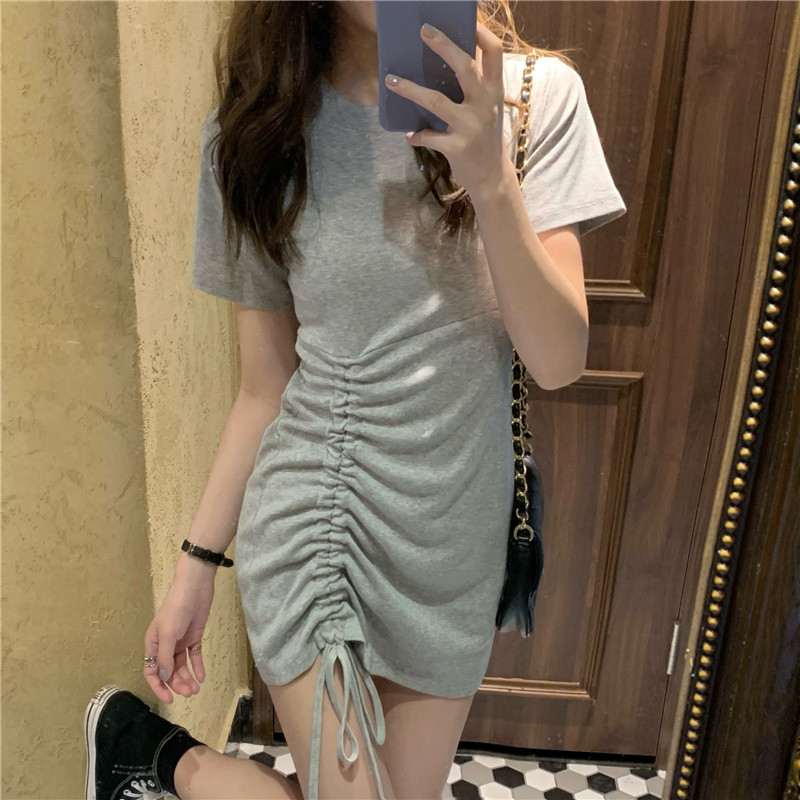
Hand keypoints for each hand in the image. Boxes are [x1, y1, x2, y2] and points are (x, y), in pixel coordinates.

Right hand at [143, 555, 215, 702]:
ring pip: (182, 666)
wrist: (195, 588)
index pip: (151, 671)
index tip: (170, 699)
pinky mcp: (194, 636)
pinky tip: (202, 676)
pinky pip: (194, 655)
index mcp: (153, 644)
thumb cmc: (176, 609)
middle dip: (178, 684)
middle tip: (190, 693)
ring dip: (188, 678)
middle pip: (169, 671)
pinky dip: (198, 666)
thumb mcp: (168, 633)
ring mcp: (180, 641)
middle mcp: (165, 645)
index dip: (159, 687)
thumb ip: (165, 657)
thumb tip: (164, 678)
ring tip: (197, 688)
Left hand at [384, 21, 507, 197]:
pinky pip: (429, 136)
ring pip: (436, 101)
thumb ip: (474, 87)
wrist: (491, 177)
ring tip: (391, 80)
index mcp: (494, 90)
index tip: (467, 18)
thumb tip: (447, 60)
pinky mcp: (457, 147)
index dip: (481, 33)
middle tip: (424, 31)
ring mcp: (471, 126)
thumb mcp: (487, 108)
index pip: (494, 53)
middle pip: (465, 67)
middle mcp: (486, 104)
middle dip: (444, 46)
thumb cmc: (484, 137)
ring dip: (411, 90)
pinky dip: (417, 136)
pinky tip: (410, 135)